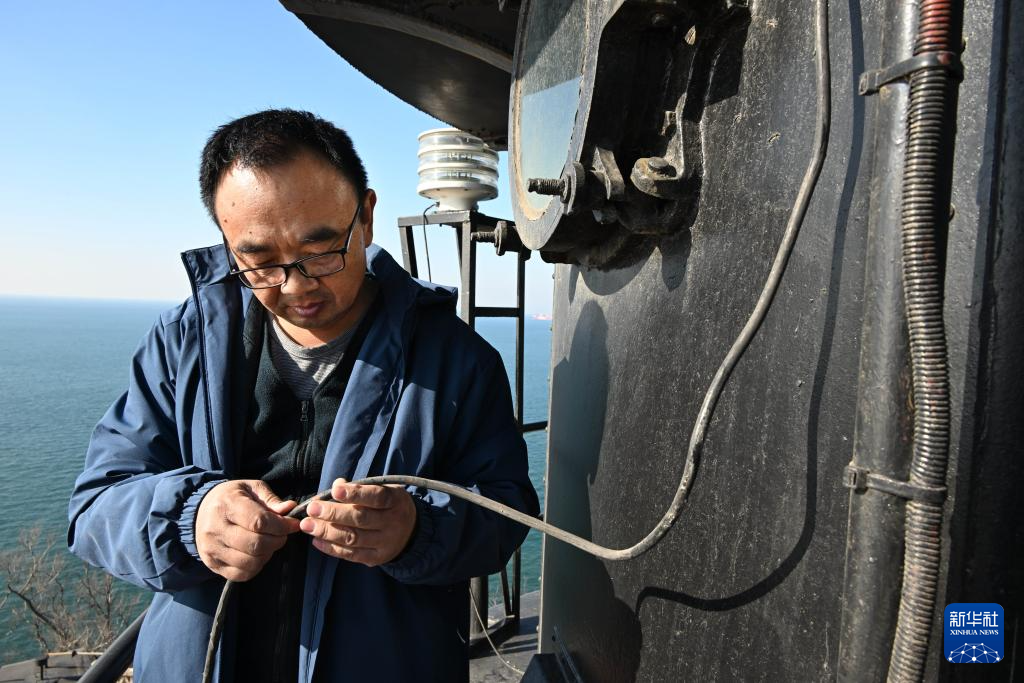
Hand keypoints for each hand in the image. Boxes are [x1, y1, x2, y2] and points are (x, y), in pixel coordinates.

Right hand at [195, 480, 299, 580]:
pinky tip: (257, 554)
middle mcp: (215, 528)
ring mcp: (212, 549)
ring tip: (269, 543)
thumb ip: (271, 499)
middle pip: (256, 544)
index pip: (259, 522)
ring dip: (268, 554)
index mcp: (227, 505)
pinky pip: (242, 574)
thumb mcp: (251, 489)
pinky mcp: (212, 564)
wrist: (200, 511)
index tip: (293, 524)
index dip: (281, 526)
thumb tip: (290, 509)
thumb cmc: (231, 498)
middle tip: (282, 534)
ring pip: (251, 562)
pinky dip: (256, 566)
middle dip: (277, 540)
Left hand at [300, 479, 416, 565]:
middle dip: (333, 514)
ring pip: (353, 538)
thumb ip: (361, 487)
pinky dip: (332, 548)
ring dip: (327, 532)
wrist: (412, 532)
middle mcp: (392, 523)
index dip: (355, 494)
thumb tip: (337, 485)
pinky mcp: (376, 558)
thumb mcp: (384, 490)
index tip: (335, 490)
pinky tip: (316, 541)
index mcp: (396, 501)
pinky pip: (352, 555)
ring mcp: (385, 543)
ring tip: (308, 525)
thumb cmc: (390, 505)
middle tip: (312, 508)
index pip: (376, 497)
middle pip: (360, 519)